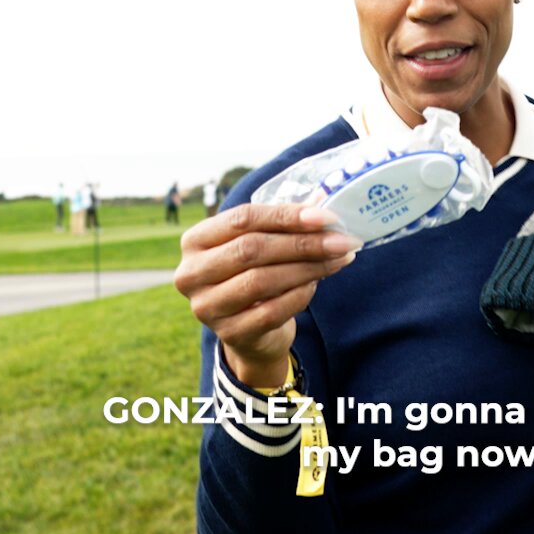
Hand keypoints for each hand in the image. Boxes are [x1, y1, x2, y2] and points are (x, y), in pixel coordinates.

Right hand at [174, 203, 359, 387]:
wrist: (251, 331)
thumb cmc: (257, 272)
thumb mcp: (263, 242)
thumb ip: (286, 221)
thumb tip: (323, 199)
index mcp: (196, 240)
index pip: (242, 218)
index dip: (287, 216)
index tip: (327, 217)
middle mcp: (192, 273)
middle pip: (252, 249)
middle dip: (303, 243)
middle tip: (341, 240)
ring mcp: (206, 307)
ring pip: (262, 280)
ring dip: (308, 268)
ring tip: (339, 259)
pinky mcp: (228, 334)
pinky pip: (271, 311)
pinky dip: (299, 295)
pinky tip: (316, 284)